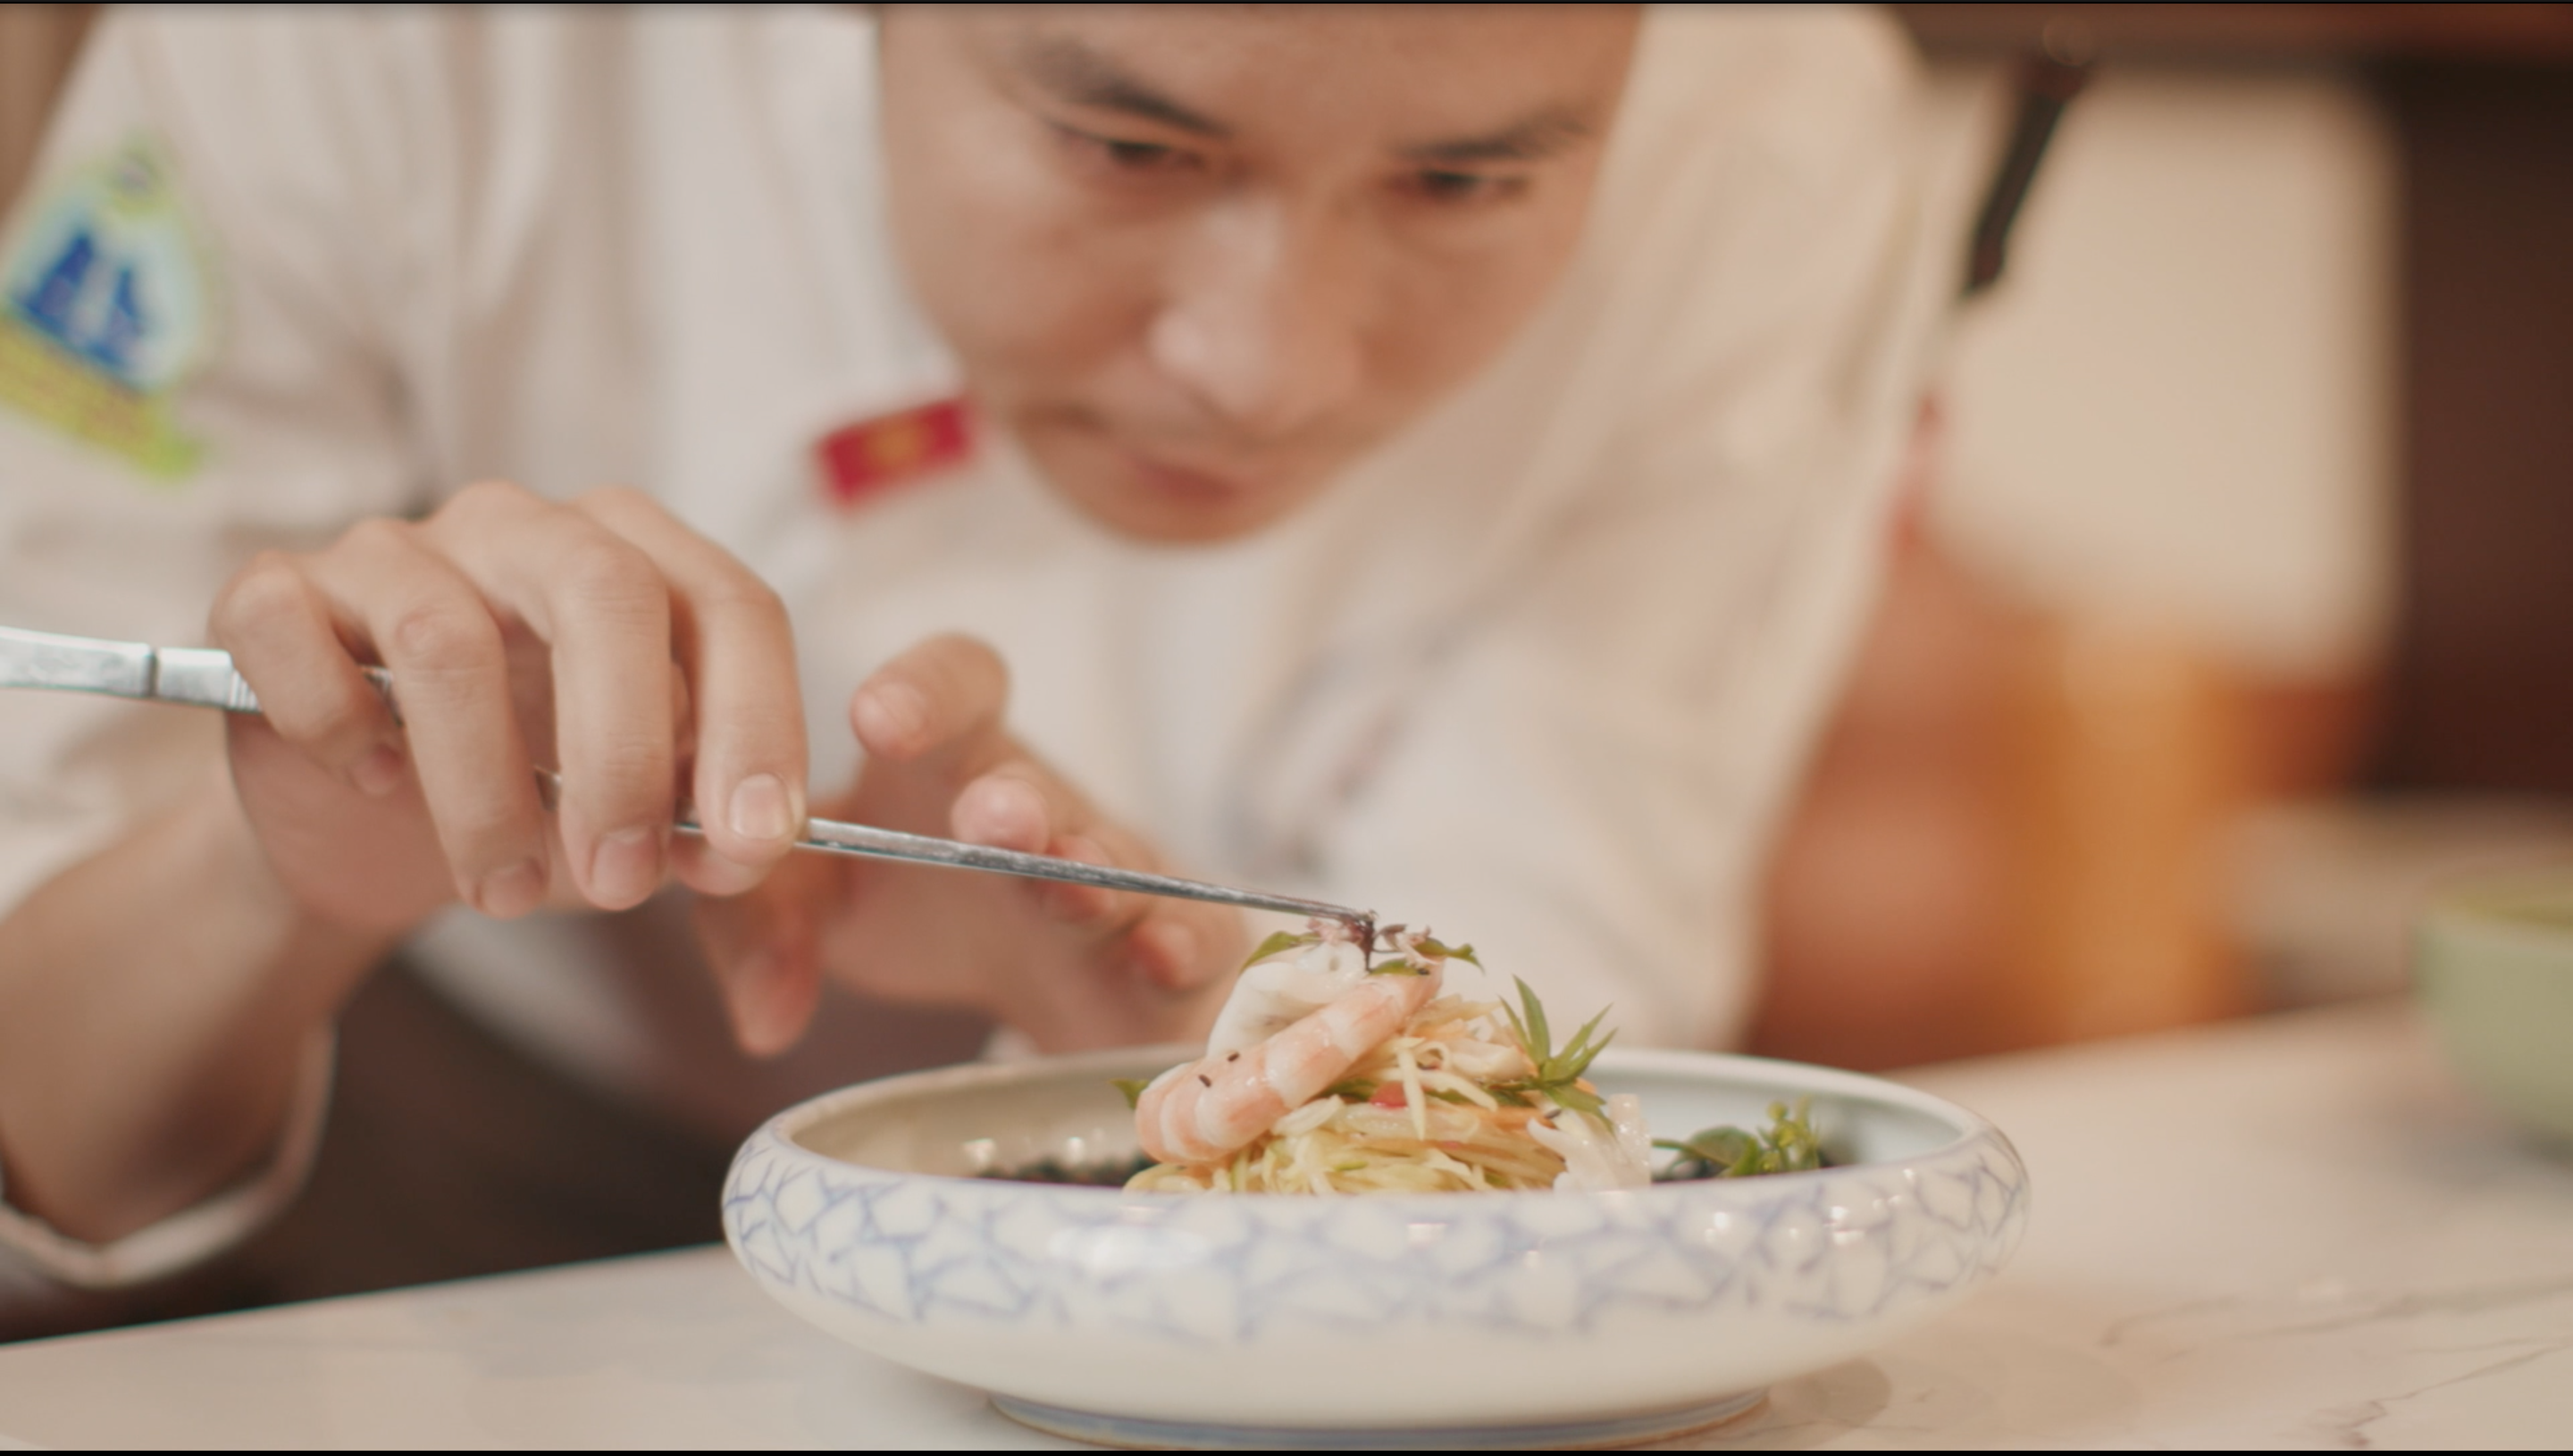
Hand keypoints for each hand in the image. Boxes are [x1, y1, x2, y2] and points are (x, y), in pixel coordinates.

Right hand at [209, 482, 807, 933]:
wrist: (374, 830)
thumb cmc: (543, 802)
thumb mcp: (655, 842)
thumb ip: (729, 883)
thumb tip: (763, 955)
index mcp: (644, 560)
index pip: (730, 606)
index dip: (756, 723)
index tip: (751, 845)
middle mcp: (528, 529)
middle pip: (605, 591)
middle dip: (626, 754)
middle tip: (624, 884)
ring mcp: (396, 550)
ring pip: (446, 639)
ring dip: (484, 792)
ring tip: (503, 889)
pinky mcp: (275, 592)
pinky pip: (291, 632)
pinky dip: (335, 725)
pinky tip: (371, 783)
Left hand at [695, 635, 1245, 1054]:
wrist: (1044, 982)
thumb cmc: (925, 907)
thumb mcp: (825, 907)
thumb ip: (765, 928)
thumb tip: (759, 1017)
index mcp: (953, 763)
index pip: (958, 685)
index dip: (927, 688)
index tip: (872, 717)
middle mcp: (1044, 805)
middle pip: (1037, 779)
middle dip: (1016, 796)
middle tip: (989, 817)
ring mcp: (1120, 874)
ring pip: (1114, 859)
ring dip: (1090, 870)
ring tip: (1064, 885)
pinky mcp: (1179, 946)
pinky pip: (1196, 936)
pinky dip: (1182, 942)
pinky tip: (1160, 951)